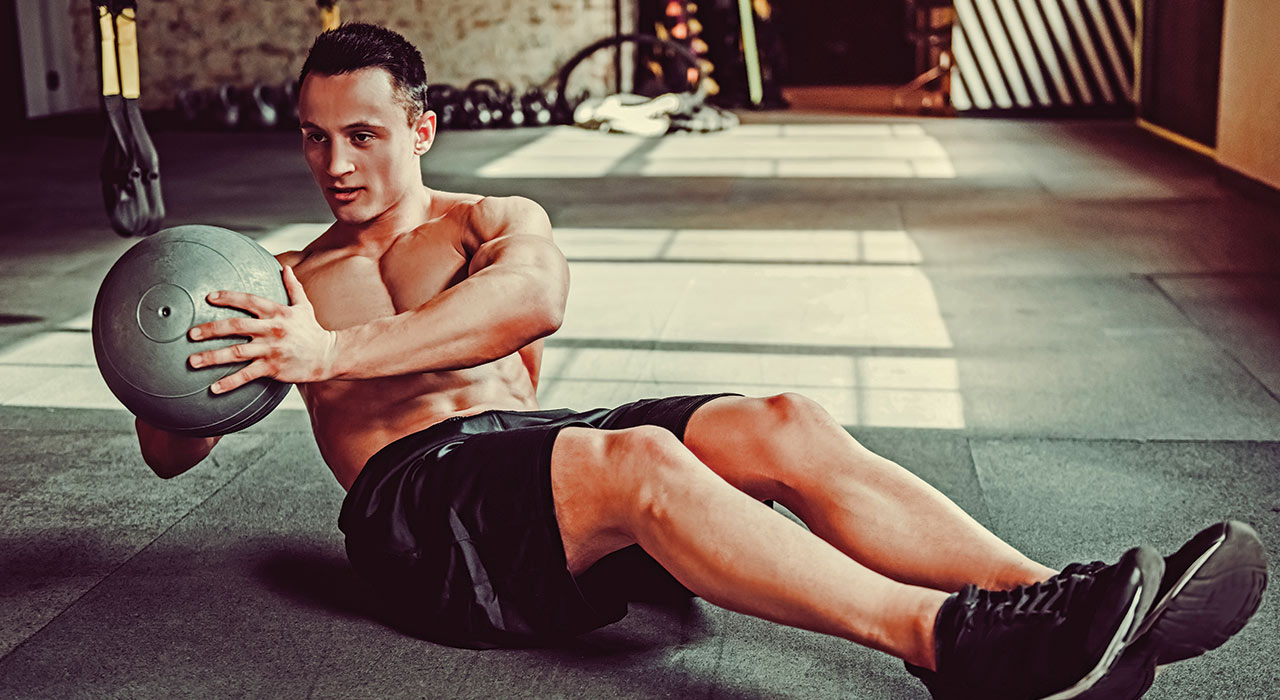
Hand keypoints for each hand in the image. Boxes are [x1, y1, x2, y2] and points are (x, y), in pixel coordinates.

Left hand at [186, 266, 336, 392]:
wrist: (328, 355)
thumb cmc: (313, 331)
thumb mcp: (304, 306)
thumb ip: (293, 287)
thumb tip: (285, 267)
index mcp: (277, 313)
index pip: (249, 301)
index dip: (228, 298)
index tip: (209, 298)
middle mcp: (272, 329)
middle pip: (236, 326)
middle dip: (211, 329)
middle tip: (191, 333)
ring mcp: (271, 350)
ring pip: (236, 352)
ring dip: (212, 357)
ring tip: (193, 361)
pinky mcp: (273, 368)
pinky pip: (247, 375)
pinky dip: (230, 382)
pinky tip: (213, 387)